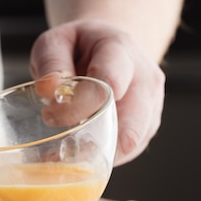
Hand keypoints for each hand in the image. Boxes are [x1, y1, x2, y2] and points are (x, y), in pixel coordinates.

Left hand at [29, 19, 164, 165]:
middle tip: (58, 149)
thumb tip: (51, 89)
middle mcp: (144, 79)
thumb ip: (51, 61)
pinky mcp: (146, 127)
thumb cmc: (77, 46)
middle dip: (92, 143)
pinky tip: (76, 157)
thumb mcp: (56, 41)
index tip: (49, 115)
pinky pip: (127, 152)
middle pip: (131, 125)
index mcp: (120, 50)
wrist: (105, 49)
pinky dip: (102, 159)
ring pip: (130, 144)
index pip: (111, 82)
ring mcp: (150, 106)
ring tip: (63, 154)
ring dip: (96, 156)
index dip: (80, 106)